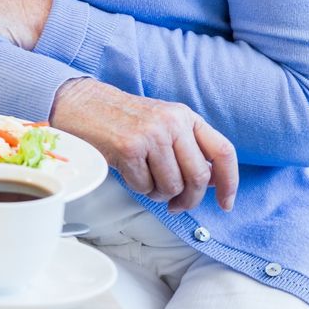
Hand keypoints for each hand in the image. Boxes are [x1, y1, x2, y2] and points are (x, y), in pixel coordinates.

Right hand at [51, 77, 237, 211]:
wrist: (79, 102)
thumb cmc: (120, 118)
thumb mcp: (161, 122)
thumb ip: (187, 146)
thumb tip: (213, 181)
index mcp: (185, 116)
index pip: (222, 152)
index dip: (229, 182)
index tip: (226, 203)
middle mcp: (172, 123)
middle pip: (199, 177)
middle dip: (189, 199)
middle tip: (177, 205)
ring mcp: (151, 135)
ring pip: (173, 186)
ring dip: (160, 195)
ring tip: (147, 183)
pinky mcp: (128, 148)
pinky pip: (145, 186)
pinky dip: (139, 188)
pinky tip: (130, 174)